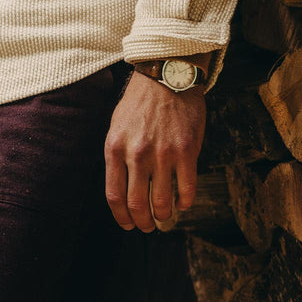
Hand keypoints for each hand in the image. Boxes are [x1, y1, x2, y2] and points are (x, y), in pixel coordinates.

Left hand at [104, 72, 205, 232]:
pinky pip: (186, 187)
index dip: (121, 217)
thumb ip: (117, 158)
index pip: (114, 197)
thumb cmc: (140, 103)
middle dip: (141, 222)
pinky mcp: (186, 150)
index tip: (127, 224)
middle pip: (136, 204)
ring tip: (164, 217)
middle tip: (147, 227)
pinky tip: (183, 204)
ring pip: (160, 201)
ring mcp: (162, 153)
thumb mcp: (116, 128)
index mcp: (115, 149)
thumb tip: (122, 190)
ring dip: (162, 216)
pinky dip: (185, 202)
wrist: (167, 74)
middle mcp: (137, 154)